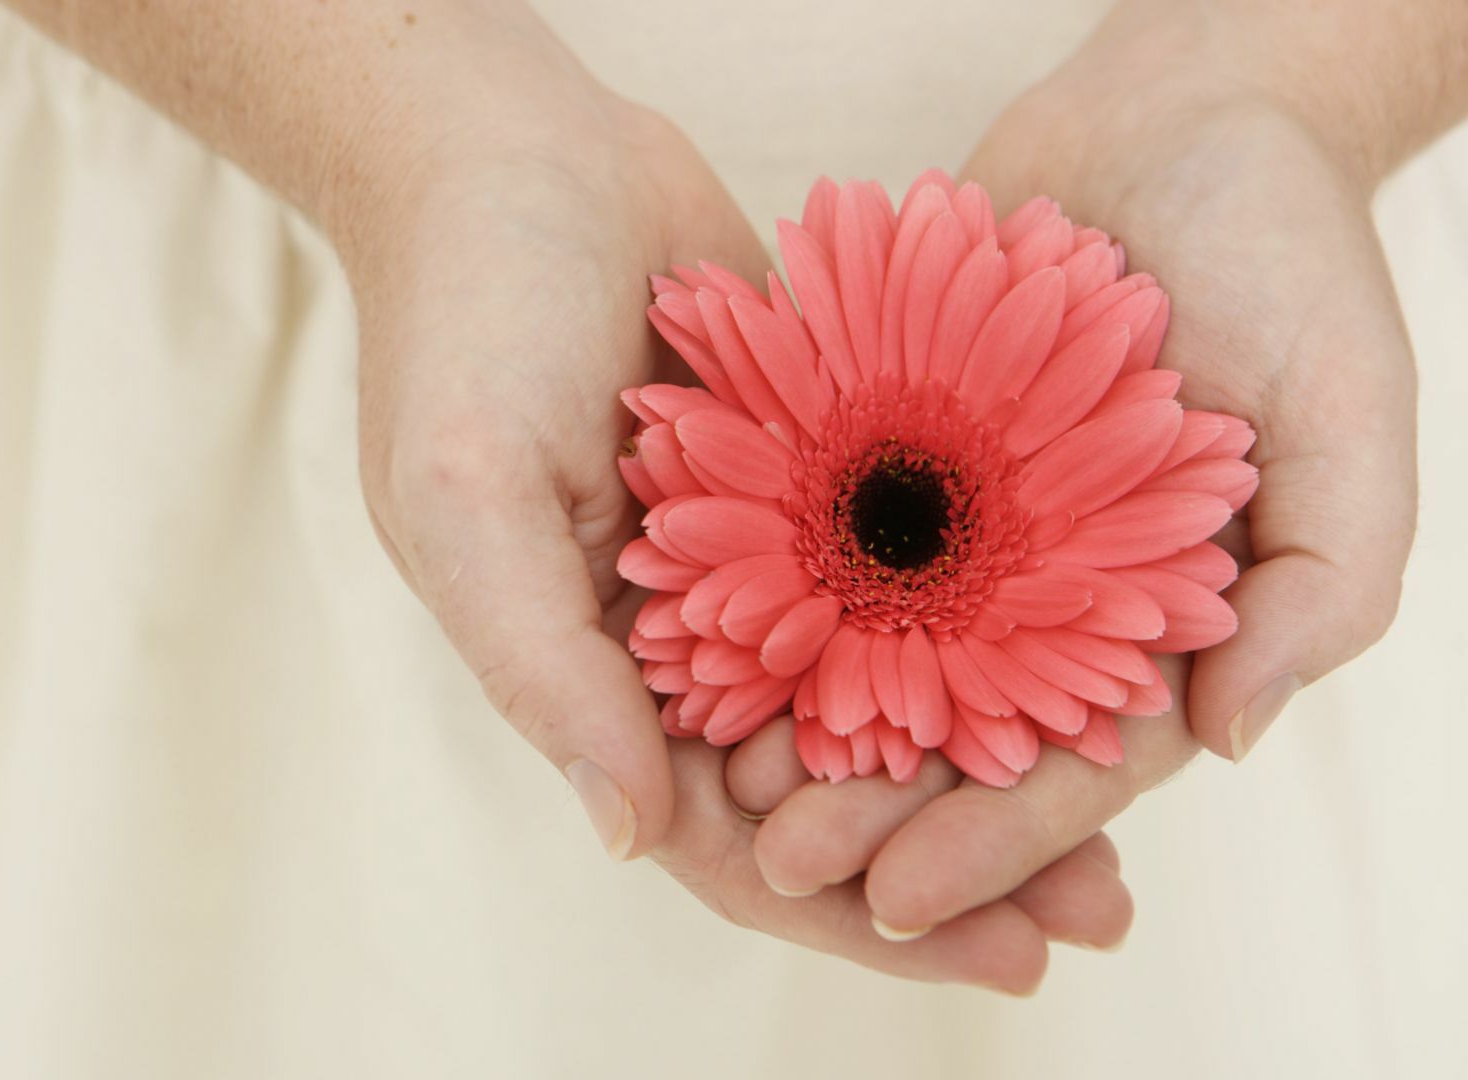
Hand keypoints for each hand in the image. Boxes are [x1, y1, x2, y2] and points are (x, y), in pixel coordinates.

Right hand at [347, 19, 1122, 990]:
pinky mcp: (822, 469)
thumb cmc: (463, 325)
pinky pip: (921, 561)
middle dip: (958, 854)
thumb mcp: (468, 502)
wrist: (513, 155)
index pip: (730, 837)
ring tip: (1136, 793)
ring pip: (896, 685)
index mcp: (603, 676)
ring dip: (998, 745)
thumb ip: (544, 669)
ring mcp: (765, 554)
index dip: (854, 909)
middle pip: (838, 783)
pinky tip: (1100, 635)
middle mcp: (692, 637)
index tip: (992, 955)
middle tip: (1097, 910)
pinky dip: (997, 609)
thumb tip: (633, 838)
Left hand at [731, 5, 1416, 939]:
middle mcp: (1039, 594)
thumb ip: (1323, 581)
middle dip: (868, 811)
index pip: (1070, 766)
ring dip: (795, 727)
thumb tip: (1232, 734)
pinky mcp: (876, 450)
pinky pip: (810, 532)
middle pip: (946, 734)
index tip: (901, 903)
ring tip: (719, 786)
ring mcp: (952, 527)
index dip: (990, 843)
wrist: (1177, 117)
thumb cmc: (1286, 253)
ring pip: (862, 652)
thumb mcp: (1349, 410)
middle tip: (778, 862)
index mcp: (1151, 622)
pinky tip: (694, 641)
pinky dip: (760, 593)